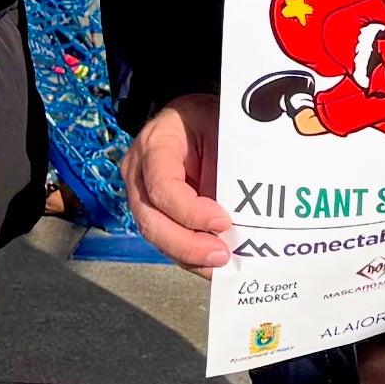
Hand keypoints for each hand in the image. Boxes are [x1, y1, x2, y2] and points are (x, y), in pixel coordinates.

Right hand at [125, 93, 234, 271]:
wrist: (191, 118)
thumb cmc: (207, 120)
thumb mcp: (219, 129)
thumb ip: (226, 166)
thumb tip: (246, 213)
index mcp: (154, 144)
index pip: (162, 186)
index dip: (190, 211)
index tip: (223, 221)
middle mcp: (138, 172)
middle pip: (151, 220)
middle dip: (187, 244)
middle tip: (221, 255)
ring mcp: (141, 195)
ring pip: (156, 236)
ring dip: (189, 256)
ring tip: (221, 264)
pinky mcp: (153, 212)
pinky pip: (166, 240)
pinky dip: (189, 256)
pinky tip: (212, 265)